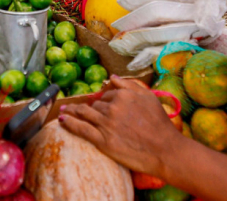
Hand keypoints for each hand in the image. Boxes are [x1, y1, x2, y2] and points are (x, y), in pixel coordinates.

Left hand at [60, 76, 186, 178]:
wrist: (164, 149)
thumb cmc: (160, 124)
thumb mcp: (149, 97)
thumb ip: (129, 85)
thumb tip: (111, 77)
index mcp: (123, 95)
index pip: (106, 95)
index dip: (102, 101)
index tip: (96, 104)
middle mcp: (112, 107)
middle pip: (95, 105)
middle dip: (87, 107)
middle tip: (75, 108)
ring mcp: (106, 123)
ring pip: (84, 113)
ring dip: (71, 111)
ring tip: (63, 110)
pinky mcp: (102, 140)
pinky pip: (81, 128)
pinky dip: (69, 123)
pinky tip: (62, 120)